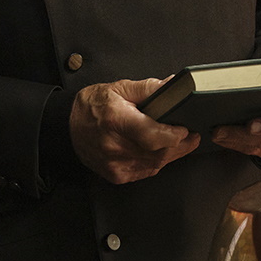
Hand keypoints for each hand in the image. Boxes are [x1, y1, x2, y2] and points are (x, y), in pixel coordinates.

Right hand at [70, 78, 200, 183]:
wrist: (68, 125)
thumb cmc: (94, 105)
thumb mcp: (121, 88)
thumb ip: (149, 88)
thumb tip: (173, 85)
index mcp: (116, 120)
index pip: (152, 135)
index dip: (174, 135)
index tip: (186, 128)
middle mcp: (114, 145)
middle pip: (158, 152)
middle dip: (180, 145)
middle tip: (192, 136)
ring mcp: (114, 163)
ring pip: (155, 164)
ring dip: (172, 154)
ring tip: (181, 142)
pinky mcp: (115, 175)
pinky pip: (146, 171)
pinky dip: (157, 161)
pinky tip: (160, 151)